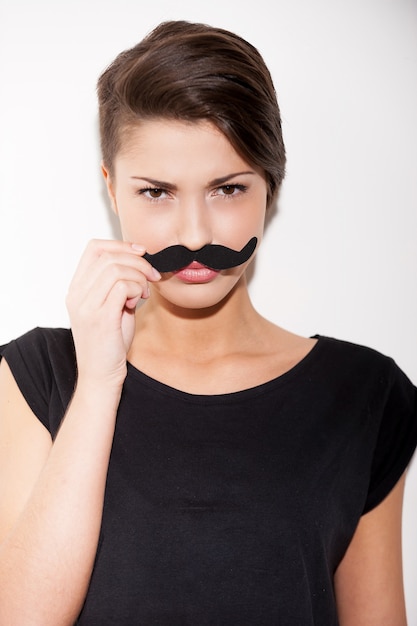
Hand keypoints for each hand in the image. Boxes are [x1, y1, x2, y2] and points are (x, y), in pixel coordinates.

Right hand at [66, 239, 159, 389]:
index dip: (121, 245)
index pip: (94, 248)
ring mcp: (86, 306)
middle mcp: (77, 294)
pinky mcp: (101, 317)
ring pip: (117, 269)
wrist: (100, 375)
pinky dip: (138, 289)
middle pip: (108, 256)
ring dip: (139, 276)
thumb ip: (118, 285)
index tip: (141, 253)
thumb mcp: (112, 307)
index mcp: (77, 288)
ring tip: (144, 293)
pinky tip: (140, 302)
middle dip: (137, 261)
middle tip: (152, 275)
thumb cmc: (110, 343)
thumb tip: (139, 262)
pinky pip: (123, 286)